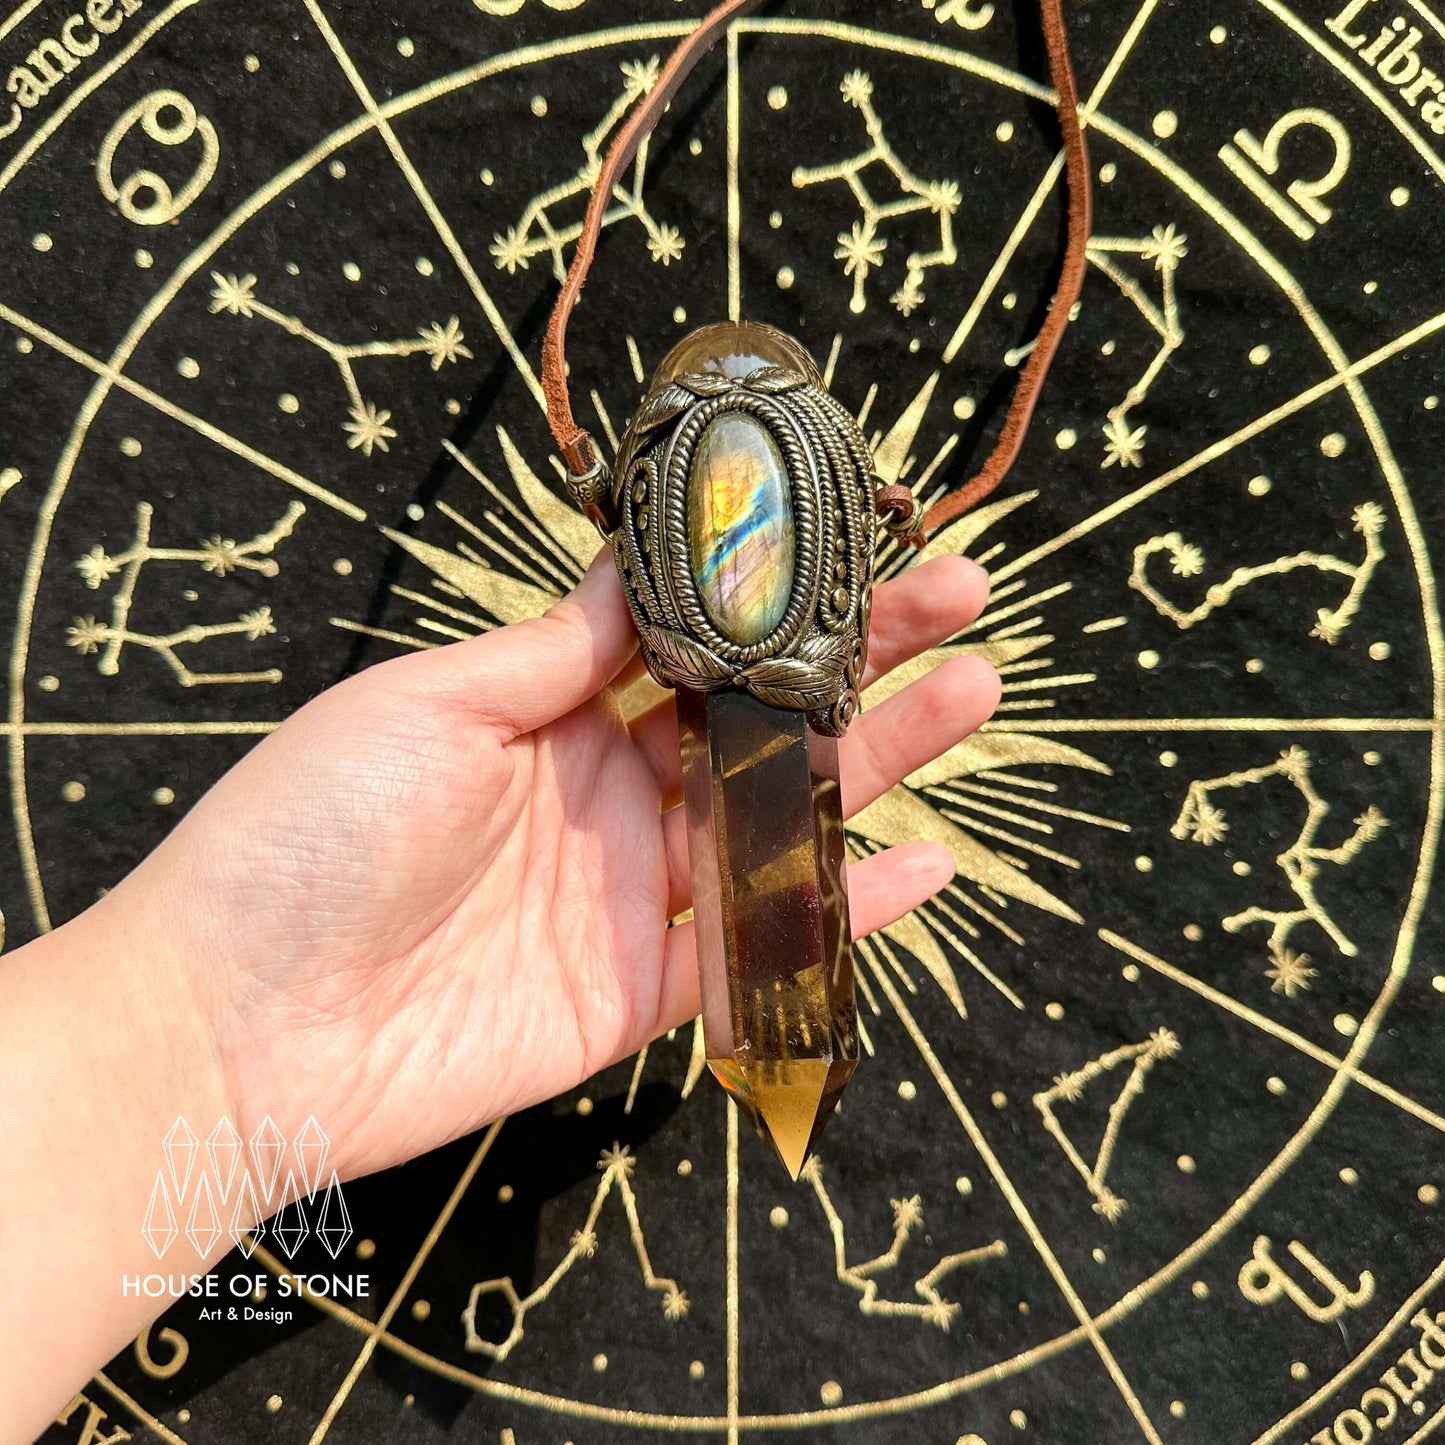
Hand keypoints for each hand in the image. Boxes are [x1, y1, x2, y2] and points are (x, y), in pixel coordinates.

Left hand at [95, 550, 997, 1180]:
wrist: (238, 1027)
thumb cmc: (309, 833)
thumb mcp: (428, 705)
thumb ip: (552, 651)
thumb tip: (637, 574)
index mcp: (552, 710)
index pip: (692, 638)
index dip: (771, 591)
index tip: (853, 534)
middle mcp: (607, 792)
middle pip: (758, 719)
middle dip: (859, 656)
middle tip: (959, 597)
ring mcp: (632, 892)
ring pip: (779, 818)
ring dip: (881, 760)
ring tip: (975, 692)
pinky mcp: (641, 992)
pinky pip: (757, 949)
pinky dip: (845, 913)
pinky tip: (926, 863)